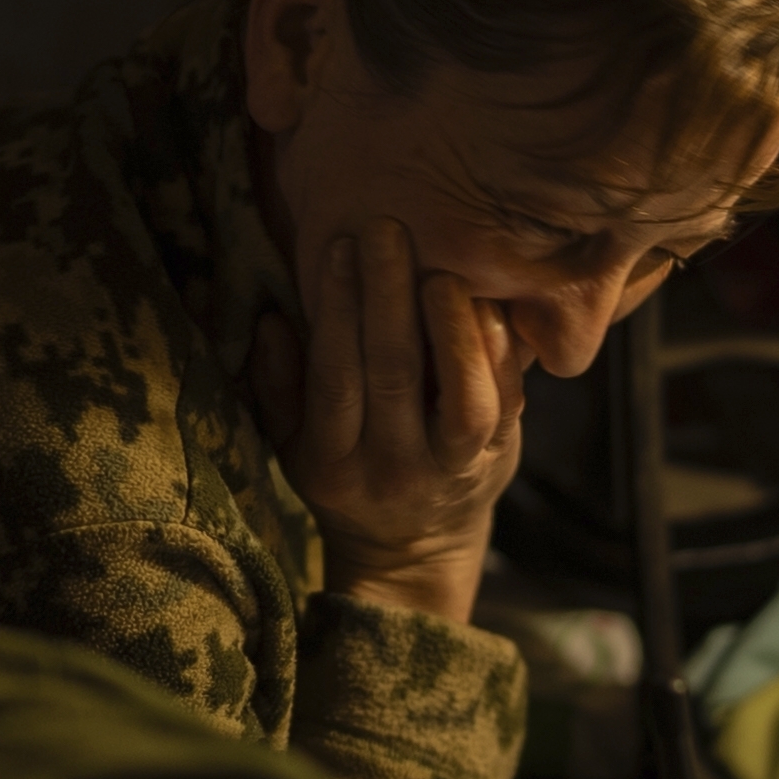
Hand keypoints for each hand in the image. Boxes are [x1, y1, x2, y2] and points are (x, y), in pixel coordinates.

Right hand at [249, 217, 525, 622]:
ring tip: (442, 269)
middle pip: (394, 376)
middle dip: (389, 296)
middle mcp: (394, 469)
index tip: (340, 247)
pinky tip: (485, 302)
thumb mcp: (292, 447)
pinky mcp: (500, 456)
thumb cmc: (347, 476)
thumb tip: (271, 321)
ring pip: (464, 401)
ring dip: (453, 328)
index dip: (338, 312)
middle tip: (387, 228)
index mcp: (333, 463)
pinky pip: (506, 401)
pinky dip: (497, 349)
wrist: (414, 550)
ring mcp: (452, 468)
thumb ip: (277, 386)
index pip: (334, 379)